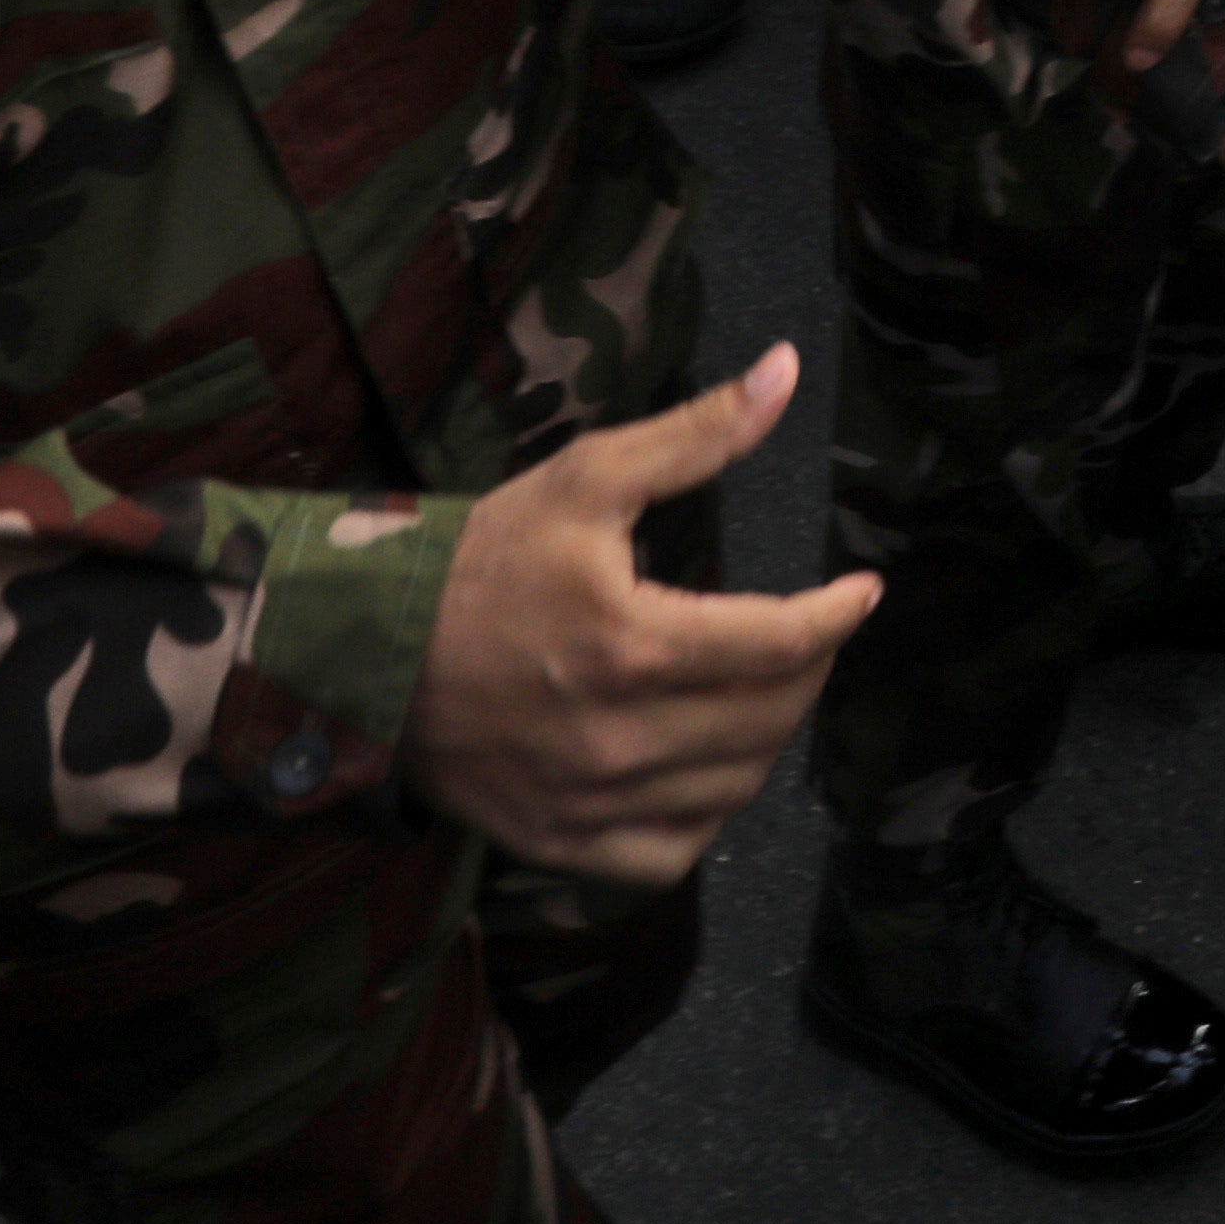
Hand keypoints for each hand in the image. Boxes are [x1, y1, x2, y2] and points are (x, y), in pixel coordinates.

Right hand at [401, 346, 875, 887]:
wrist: (363, 654)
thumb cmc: (478, 560)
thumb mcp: (586, 479)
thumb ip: (697, 433)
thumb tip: (786, 371)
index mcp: (631, 645)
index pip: (781, 644)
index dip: (837, 616)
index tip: (861, 593)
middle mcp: (616, 738)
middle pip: (769, 717)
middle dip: (808, 667)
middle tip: (804, 632)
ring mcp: (588, 803)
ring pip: (734, 787)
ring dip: (767, 733)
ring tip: (760, 684)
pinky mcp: (560, 844)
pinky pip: (672, 852)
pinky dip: (706, 810)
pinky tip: (702, 761)